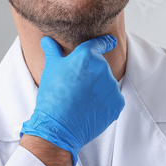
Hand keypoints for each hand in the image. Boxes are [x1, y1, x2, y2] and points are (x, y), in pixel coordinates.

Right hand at [20, 35, 124, 165]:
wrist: (58, 125)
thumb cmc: (52, 96)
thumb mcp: (51, 69)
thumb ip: (53, 51)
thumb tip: (47, 39)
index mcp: (87, 56)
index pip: (100, 44)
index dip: (106, 42)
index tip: (111, 41)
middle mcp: (102, 68)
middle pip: (101, 68)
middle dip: (92, 75)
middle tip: (77, 88)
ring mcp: (112, 86)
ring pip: (107, 85)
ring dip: (99, 90)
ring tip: (82, 101)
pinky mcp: (117, 103)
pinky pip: (113, 100)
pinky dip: (105, 104)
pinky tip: (91, 109)